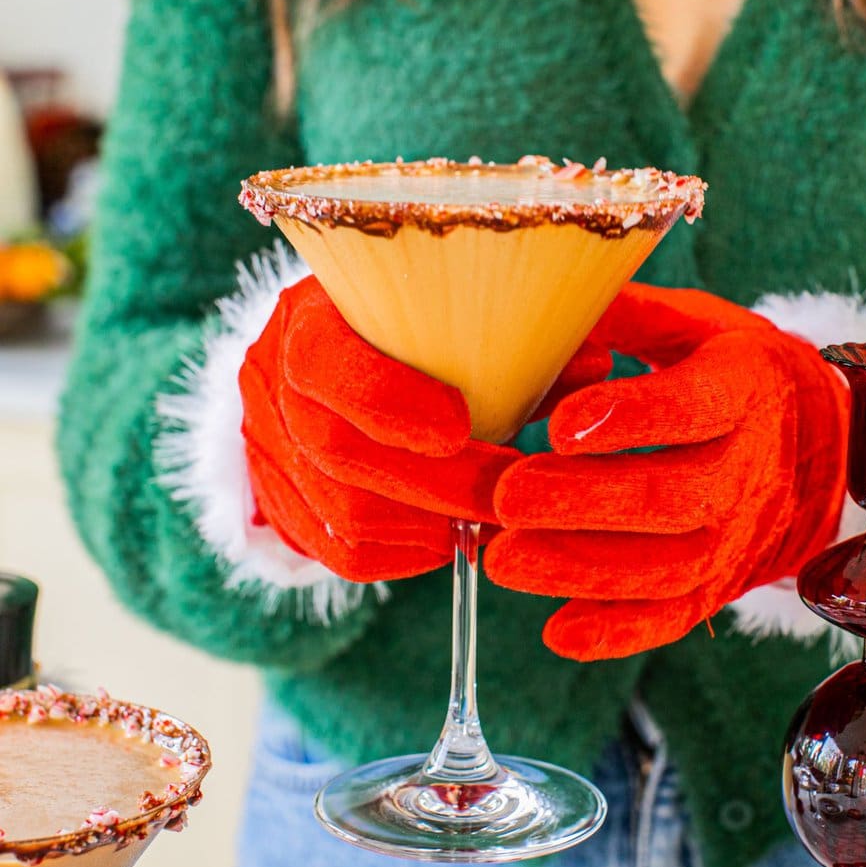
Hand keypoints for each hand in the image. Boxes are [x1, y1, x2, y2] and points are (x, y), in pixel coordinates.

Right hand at [239, 277, 520, 581]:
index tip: (462, 425)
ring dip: (429, 524)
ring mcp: (268, 452)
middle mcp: (272, 386)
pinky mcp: (282, 508)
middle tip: (508, 492)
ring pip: (344, 514)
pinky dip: (408, 555)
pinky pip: (343, 554)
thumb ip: (513, 334)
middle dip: (436, 482)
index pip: (326, 366)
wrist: (324, 366)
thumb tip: (597, 364)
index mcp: (305, 321)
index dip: (391, 403)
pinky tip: (452, 537)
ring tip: (492, 517)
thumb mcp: (444, 312)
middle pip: (339, 452)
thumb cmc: (403, 328)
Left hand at [485, 285, 848, 659]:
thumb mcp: (697, 324)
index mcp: (745, 388)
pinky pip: (674, 617)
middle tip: (506, 498)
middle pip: (674, 497)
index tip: (562, 425)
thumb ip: (629, 313)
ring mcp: (737, 537)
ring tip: (504, 561)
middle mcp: (749, 469)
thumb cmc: (734, 372)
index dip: (634, 419)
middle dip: (586, 503)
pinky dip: (618, 633)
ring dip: (584, 569)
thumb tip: (550, 296)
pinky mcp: (721, 585)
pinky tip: (558, 632)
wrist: (822, 448)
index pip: (696, 407)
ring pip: (668, 566)